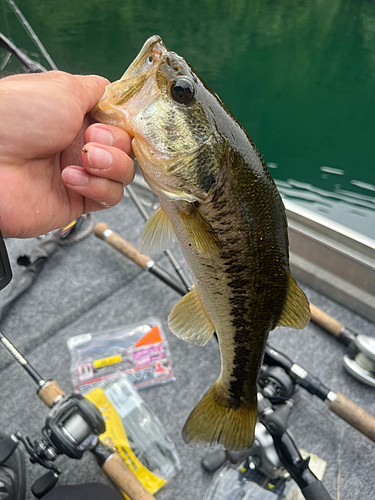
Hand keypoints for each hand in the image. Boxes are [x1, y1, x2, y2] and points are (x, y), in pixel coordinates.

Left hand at [0, 70, 133, 237]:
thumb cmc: (14, 117)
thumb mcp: (62, 87)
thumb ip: (97, 90)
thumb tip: (116, 94)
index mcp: (76, 116)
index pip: (119, 121)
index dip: (126, 123)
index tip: (122, 121)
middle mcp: (79, 144)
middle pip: (126, 148)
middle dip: (115, 143)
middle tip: (91, 140)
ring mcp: (81, 173)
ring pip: (123, 174)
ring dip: (110, 165)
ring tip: (84, 160)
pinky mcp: (78, 200)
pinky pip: (110, 196)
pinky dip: (97, 187)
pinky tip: (70, 178)